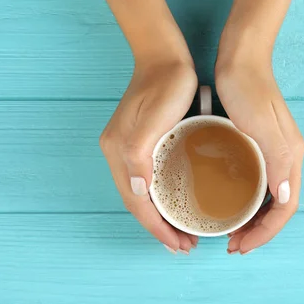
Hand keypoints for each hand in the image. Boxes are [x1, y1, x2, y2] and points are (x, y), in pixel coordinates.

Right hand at [100, 60, 198, 253]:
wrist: (165, 57)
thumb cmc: (165, 85)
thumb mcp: (154, 119)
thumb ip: (139, 155)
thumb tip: (138, 192)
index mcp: (119, 152)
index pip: (136, 202)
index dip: (156, 227)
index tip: (178, 245)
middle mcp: (118, 154)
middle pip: (137, 203)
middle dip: (159, 228)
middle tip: (185, 245)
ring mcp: (128, 149)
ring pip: (143, 195)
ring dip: (160, 217)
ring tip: (182, 234)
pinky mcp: (141, 143)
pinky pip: (148, 181)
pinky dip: (160, 199)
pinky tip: (175, 204)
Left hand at [215, 60, 303, 254]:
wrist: (240, 57)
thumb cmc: (247, 88)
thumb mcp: (261, 125)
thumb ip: (278, 160)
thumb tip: (286, 198)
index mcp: (291, 157)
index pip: (286, 208)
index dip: (266, 232)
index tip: (242, 245)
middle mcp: (286, 157)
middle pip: (279, 207)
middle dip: (259, 231)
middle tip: (233, 245)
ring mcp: (273, 151)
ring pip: (268, 197)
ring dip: (253, 219)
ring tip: (231, 232)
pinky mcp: (259, 144)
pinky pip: (258, 182)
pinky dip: (247, 200)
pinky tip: (229, 203)